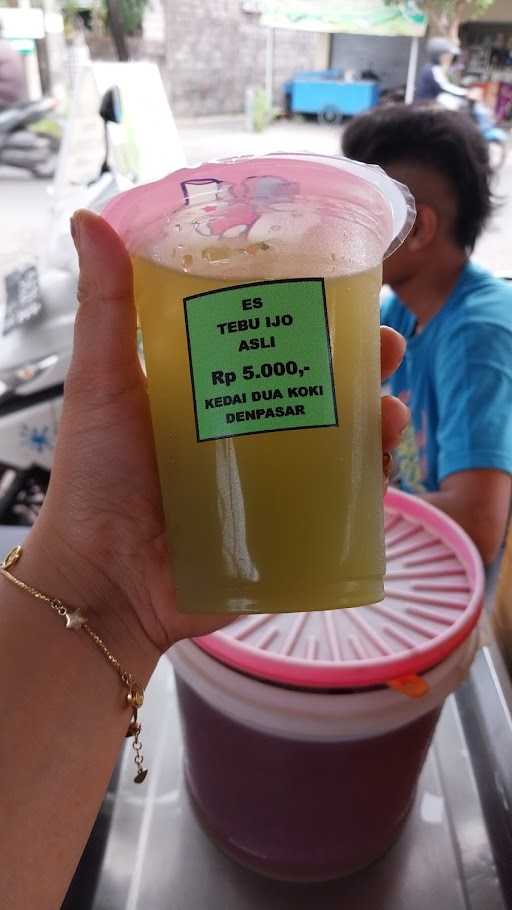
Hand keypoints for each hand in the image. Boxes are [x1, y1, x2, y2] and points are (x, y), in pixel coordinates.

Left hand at [23, 212, 407, 670]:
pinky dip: (369, 487)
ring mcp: (270, 481)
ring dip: (379, 422)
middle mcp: (247, 431)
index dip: (315, 315)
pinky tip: (382, 472)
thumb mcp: (102, 383)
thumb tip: (91, 218)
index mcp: (212, 390)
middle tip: (386, 349)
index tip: (346, 290)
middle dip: (363, 366)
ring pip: (341, 443)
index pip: (276, 340)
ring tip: (391, 414)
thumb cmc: (94, 481)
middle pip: (321, 387)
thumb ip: (105, 308)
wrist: (102, 581)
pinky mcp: (284, 529)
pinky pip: (339, 505)